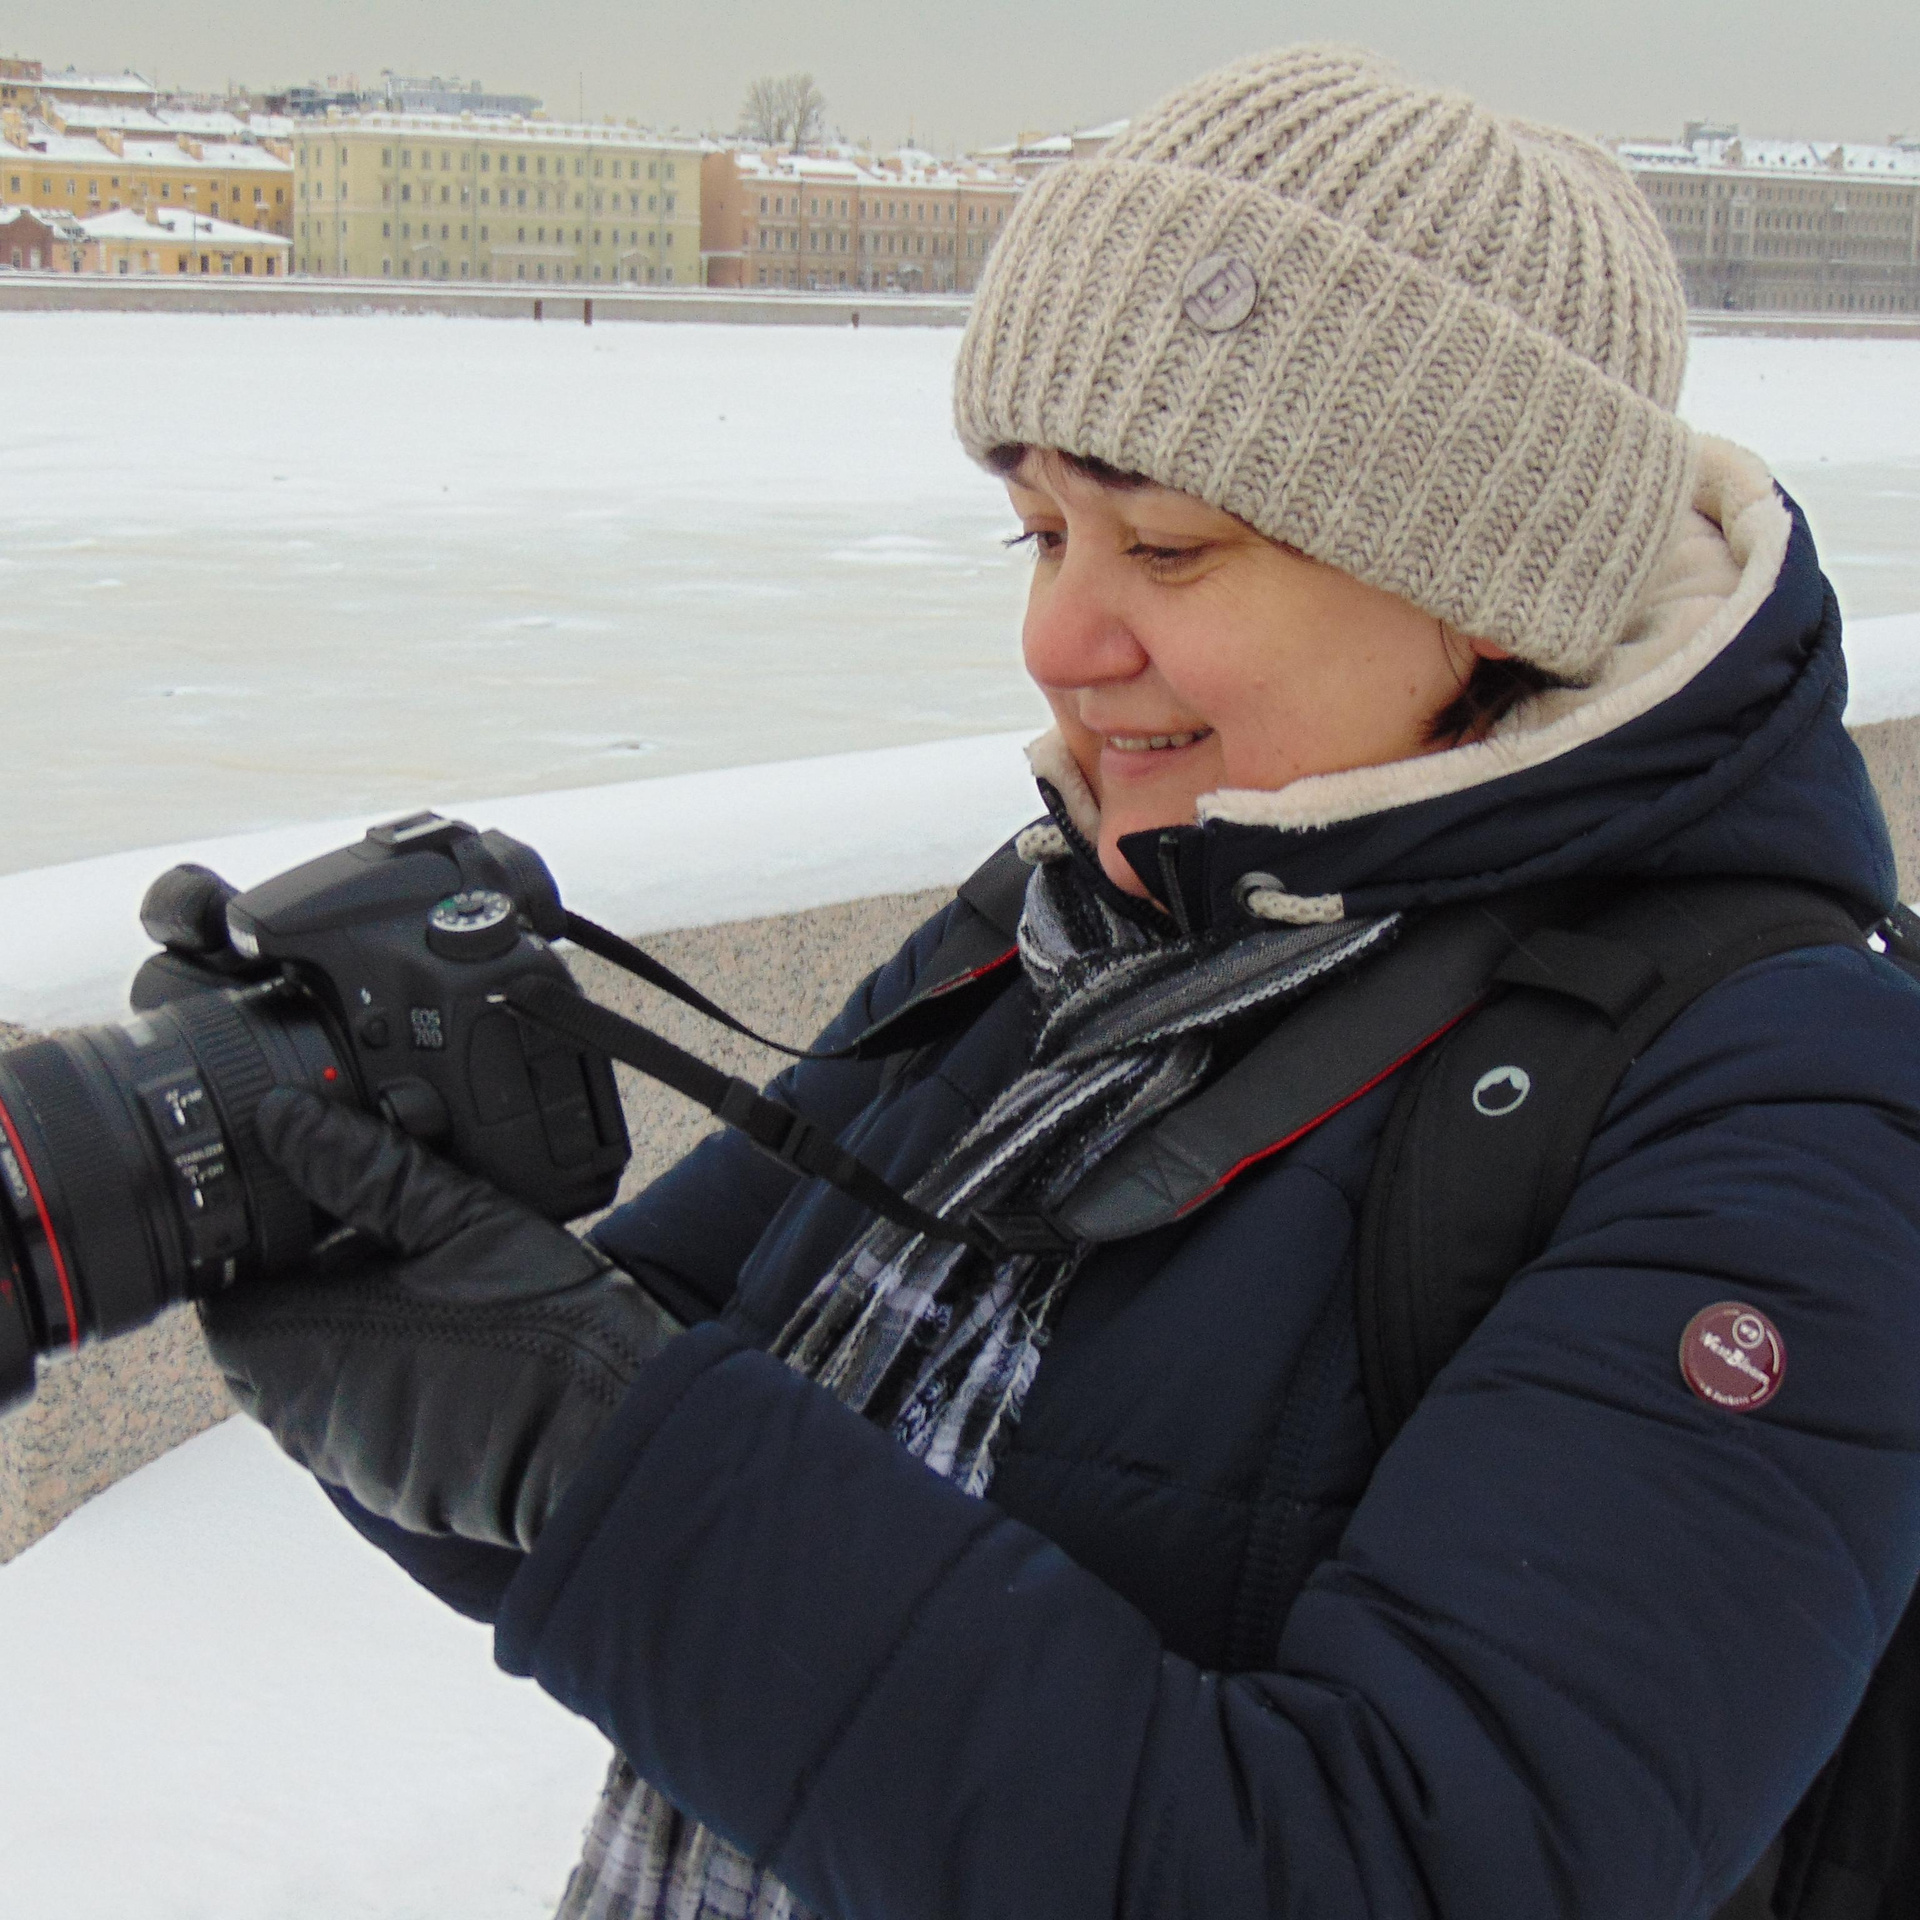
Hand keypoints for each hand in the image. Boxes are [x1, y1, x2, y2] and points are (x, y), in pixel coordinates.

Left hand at [200, 1086, 679, 1550]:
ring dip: (344, 1340)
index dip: (261, 1249)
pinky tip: (452, 1351)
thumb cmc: (544, 1330)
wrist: (616, 1430)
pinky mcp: (397, 1489)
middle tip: (376, 1247)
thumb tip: (289, 1120)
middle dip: (301, 1293)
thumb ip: (366, 1167)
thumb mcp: (461, 1218)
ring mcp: (353, 1460)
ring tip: (424, 1296)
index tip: (310, 1216)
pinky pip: (362, 1426)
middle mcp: (309, 1416)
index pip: (225, 1295)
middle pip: (262, 1342)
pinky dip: (387, 1385)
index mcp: (305, 1344)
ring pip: (312, 1387)